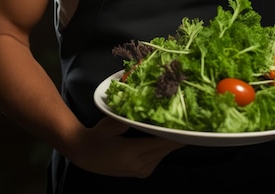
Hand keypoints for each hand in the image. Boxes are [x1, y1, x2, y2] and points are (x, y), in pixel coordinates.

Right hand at [66, 117, 184, 177]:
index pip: (163, 142)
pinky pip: (160, 156)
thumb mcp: (111, 122)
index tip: (190, 120)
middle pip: (168, 148)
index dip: (178, 131)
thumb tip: (148, 102)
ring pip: (165, 153)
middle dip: (179, 133)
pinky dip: (164, 145)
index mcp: (132, 153)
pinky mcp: (143, 172)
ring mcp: (142, 171)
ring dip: (173, 140)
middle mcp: (140, 165)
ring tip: (181, 122)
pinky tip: (167, 133)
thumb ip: (129, 116)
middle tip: (191, 117)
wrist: (83, 154)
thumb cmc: (97, 136)